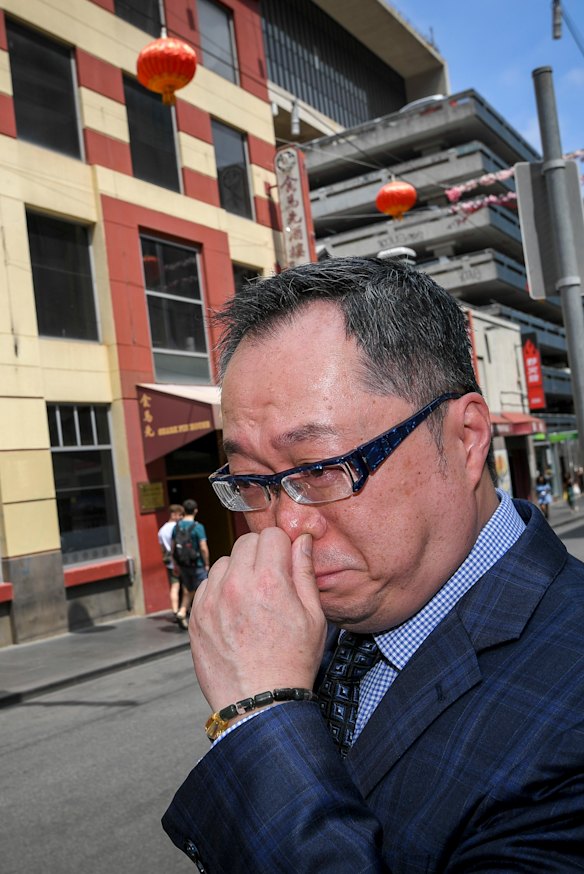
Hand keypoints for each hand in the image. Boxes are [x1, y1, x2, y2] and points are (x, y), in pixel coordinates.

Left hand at [189, 529, 326, 712]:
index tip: (286, 558)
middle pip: (246, 542)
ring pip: (224, 562)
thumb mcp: (313, 617)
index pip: (271, 535)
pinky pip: (207, 585)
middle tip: (271, 577)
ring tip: (252, 597)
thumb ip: (304, 572)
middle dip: (261, 553)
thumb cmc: (291, 664)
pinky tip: (235, 611)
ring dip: (238, 570)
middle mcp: (235, 585)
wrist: (259, 703)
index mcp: (268, 581)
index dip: (282, 545)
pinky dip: (220, 590)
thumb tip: (302, 542)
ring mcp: (211, 600)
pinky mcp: (196, 616)